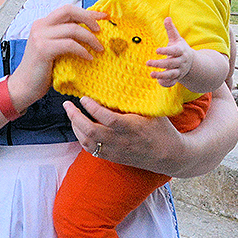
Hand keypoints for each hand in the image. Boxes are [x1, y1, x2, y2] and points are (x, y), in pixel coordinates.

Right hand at [7, 4, 105, 111]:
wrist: (24, 85)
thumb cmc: (41, 69)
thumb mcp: (54, 47)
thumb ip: (65, 36)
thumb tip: (89, 30)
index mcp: (43, 23)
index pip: (67, 10)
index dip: (87, 12)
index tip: (103, 16)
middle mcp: (40, 26)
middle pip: (69, 11)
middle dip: (88, 18)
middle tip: (100, 30)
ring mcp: (40, 36)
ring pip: (73, 29)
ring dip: (90, 38)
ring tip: (98, 48)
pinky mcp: (43, 49)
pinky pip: (70, 45)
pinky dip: (82, 50)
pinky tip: (88, 57)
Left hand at [63, 96, 180, 173]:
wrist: (169, 156)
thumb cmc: (161, 128)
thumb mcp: (153, 112)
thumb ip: (137, 100)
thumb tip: (125, 80)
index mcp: (133, 127)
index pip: (107, 118)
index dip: (92, 108)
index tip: (84, 98)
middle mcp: (122, 140)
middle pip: (91, 131)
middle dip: (75, 117)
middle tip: (67, 104)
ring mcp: (116, 151)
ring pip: (88, 142)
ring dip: (75, 127)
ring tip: (71, 113)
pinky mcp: (113, 157)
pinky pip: (91, 150)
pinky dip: (81, 137)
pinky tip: (79, 127)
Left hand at [148, 17, 194, 87]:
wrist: (192, 63)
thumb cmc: (181, 49)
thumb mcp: (177, 39)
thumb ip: (171, 30)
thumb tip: (167, 17)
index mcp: (181, 51)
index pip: (174, 51)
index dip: (166, 51)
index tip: (157, 50)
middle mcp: (180, 62)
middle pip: (171, 64)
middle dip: (159, 64)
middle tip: (147, 62)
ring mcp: (179, 71)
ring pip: (171, 75)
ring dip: (161, 76)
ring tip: (151, 74)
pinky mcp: (177, 78)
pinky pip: (172, 82)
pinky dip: (166, 83)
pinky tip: (158, 81)